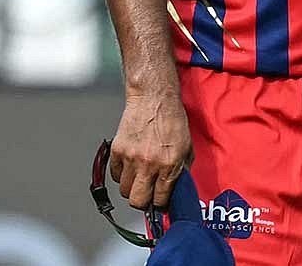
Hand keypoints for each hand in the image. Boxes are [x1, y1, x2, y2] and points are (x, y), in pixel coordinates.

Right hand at [109, 92, 191, 210]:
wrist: (153, 98)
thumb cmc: (172, 119)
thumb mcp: (186, 148)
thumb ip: (181, 171)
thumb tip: (175, 189)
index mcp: (169, 165)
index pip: (160, 200)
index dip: (160, 204)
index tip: (159, 201)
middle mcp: (149, 164)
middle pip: (138, 201)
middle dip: (143, 202)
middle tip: (147, 194)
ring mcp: (131, 157)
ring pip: (124, 190)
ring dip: (131, 187)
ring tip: (138, 178)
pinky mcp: (118, 149)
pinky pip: (114, 174)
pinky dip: (121, 174)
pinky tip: (129, 166)